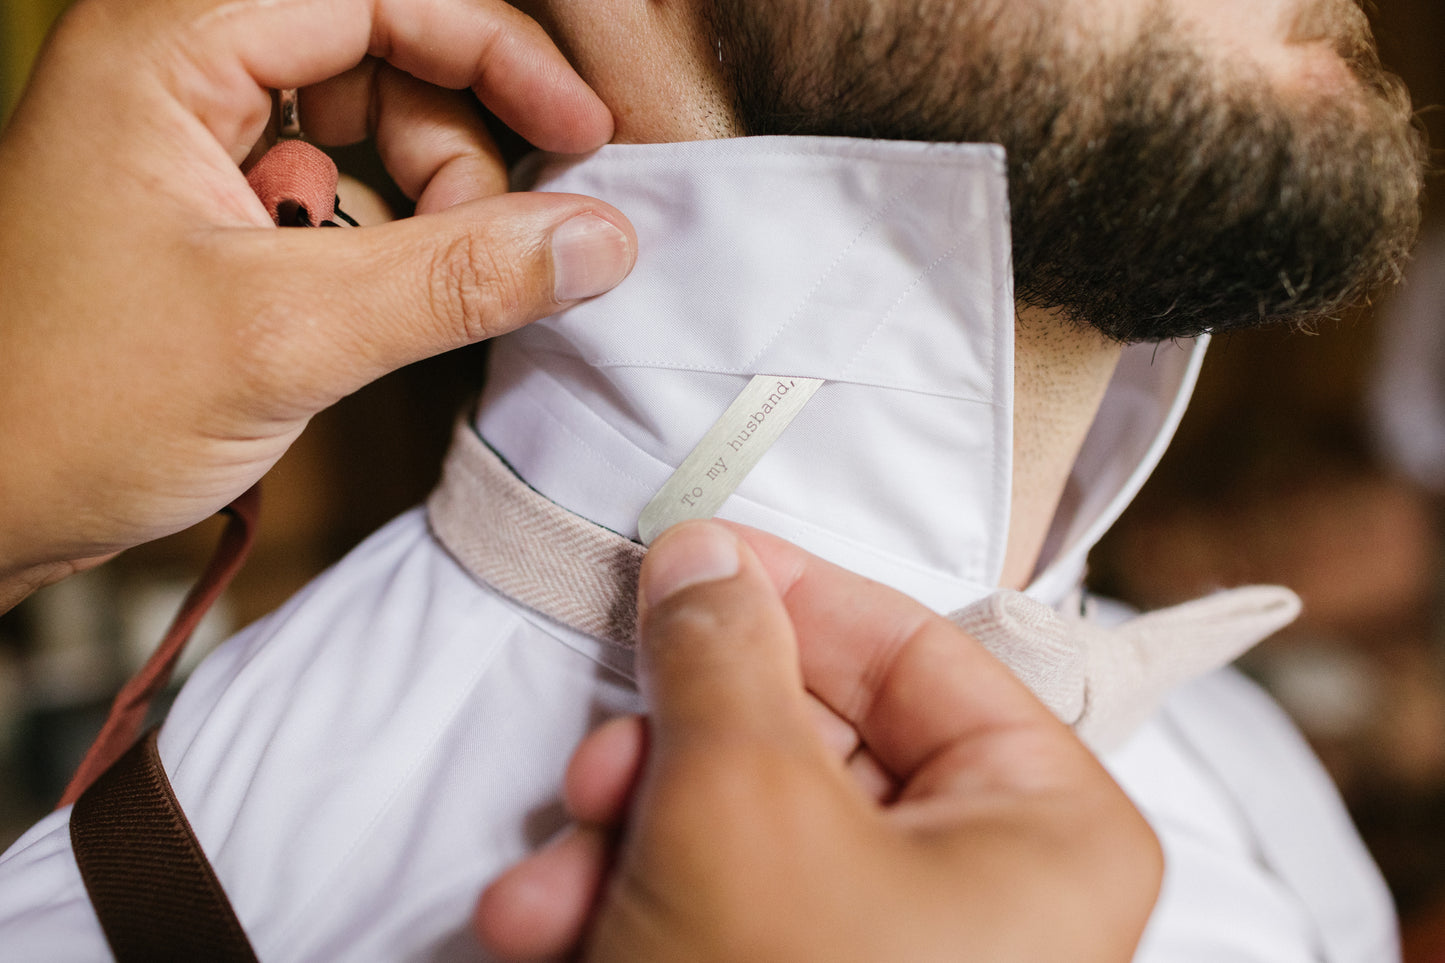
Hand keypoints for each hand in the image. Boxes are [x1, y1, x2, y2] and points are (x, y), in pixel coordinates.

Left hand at [0, 0, 635, 608]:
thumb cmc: (64, 409)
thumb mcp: (285, 338)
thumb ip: (454, 280)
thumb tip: (598, 238)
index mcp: (164, 46)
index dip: (496, 50)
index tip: (581, 133)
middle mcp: (174, 65)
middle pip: (382, 46)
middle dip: (458, 141)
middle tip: (498, 240)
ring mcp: (188, 132)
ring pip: (368, 116)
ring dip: (427, 194)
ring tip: (421, 283)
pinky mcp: (205, 197)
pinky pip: (335, 178)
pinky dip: (384, 231)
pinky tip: (369, 296)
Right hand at [475, 521, 1163, 961]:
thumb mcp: (741, 801)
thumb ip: (723, 652)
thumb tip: (704, 549)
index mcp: (1047, 827)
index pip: (916, 650)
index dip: (792, 593)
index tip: (687, 554)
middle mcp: (994, 889)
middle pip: (815, 745)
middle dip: (675, 753)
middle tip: (599, 759)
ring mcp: (901, 953)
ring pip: (749, 830)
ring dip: (625, 841)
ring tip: (545, 887)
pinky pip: (729, 908)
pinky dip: (634, 906)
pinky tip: (551, 933)